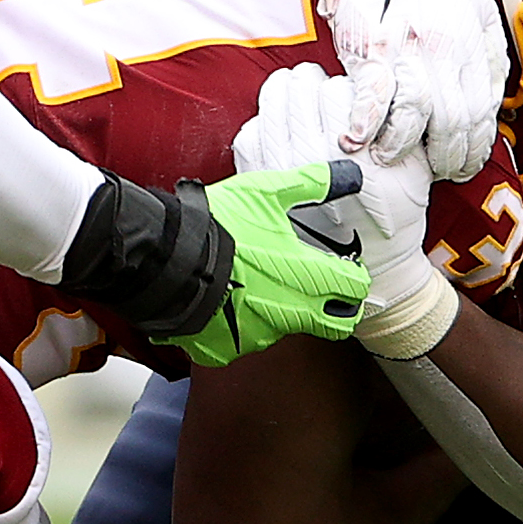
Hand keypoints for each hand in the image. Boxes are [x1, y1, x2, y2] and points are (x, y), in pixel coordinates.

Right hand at [157, 162, 369, 367]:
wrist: (166, 259)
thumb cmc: (217, 225)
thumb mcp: (265, 193)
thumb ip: (309, 185)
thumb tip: (348, 175)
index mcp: (308, 277)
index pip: (356, 289)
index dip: (354, 277)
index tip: (344, 269)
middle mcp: (291, 313)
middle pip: (336, 324)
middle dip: (335, 308)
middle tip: (321, 289)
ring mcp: (259, 335)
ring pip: (287, 329)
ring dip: (282, 312)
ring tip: (257, 284)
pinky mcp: (228, 348)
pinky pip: (244, 339)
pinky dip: (241, 324)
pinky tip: (227, 300)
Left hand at [236, 64, 441, 315]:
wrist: (364, 262)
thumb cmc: (393, 213)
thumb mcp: (413, 168)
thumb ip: (403, 124)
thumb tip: (378, 85)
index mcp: (348, 153)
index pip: (335, 91)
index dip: (343, 88)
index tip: (347, 96)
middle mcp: (310, 158)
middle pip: (300, 87)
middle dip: (313, 84)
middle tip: (321, 92)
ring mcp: (277, 167)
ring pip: (273, 100)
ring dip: (288, 95)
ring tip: (302, 103)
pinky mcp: (256, 178)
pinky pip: (253, 131)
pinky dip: (266, 126)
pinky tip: (283, 135)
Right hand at [288, 0, 509, 180]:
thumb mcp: (478, 7)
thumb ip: (491, 52)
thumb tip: (498, 97)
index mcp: (470, 43)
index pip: (482, 111)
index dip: (475, 147)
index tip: (464, 162)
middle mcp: (443, 49)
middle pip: (454, 121)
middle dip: (448, 158)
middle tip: (437, 171)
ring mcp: (406, 49)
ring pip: (417, 115)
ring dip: (406, 148)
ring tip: (396, 159)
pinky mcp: (370, 48)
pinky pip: (372, 96)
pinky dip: (366, 124)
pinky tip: (359, 140)